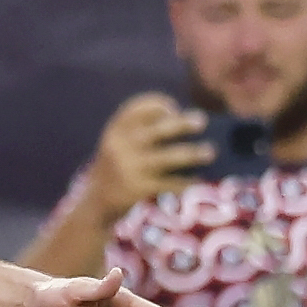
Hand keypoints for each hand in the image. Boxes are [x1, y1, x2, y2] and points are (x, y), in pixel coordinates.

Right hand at [82, 93, 210, 221]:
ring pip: (169, 157)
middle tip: (201, 122)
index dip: (158, 104)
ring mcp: (130, 168)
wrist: (96, 202)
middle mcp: (121, 146)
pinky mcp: (139, 189)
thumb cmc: (116, 166)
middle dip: (183, 123)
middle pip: (158, 129)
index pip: (138, 108)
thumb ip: (139, 128)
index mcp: (115, 130)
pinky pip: (170, 183)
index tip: (173, 108)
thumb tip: (184, 117)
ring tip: (210, 152)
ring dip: (194, 153)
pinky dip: (187, 182)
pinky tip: (199, 181)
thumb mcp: (117, 142)